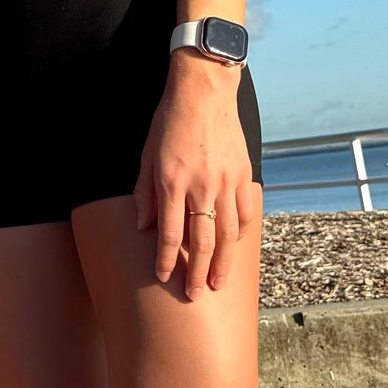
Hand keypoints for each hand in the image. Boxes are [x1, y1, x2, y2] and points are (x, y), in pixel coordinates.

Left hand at [134, 53, 260, 298]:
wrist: (204, 92)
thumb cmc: (170, 121)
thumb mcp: (147, 154)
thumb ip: (145, 192)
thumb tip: (142, 225)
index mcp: (172, 182)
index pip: (168, 233)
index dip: (165, 259)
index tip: (163, 277)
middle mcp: (201, 187)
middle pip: (201, 241)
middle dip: (197, 272)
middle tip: (195, 295)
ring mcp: (226, 182)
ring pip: (227, 234)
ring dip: (223, 262)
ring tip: (218, 282)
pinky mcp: (243, 175)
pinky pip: (245, 213)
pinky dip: (240, 233)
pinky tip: (234, 247)